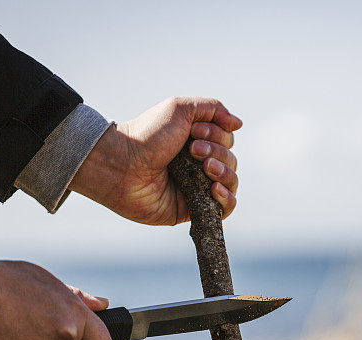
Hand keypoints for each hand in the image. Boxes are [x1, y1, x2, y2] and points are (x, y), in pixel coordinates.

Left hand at [69, 97, 242, 224]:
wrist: (122, 165)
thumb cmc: (147, 135)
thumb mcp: (180, 108)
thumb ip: (212, 108)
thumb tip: (239, 124)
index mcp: (196, 141)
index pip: (227, 140)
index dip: (217, 135)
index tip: (194, 132)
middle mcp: (198, 165)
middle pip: (231, 160)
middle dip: (218, 153)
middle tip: (193, 151)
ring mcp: (197, 188)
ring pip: (231, 182)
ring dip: (225, 173)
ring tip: (205, 169)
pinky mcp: (193, 209)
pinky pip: (224, 209)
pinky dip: (227, 199)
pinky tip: (214, 189)